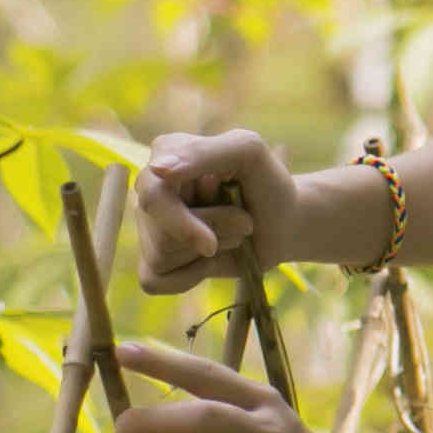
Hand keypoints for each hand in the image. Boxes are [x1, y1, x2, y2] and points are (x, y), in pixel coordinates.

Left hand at [114, 341, 345, 432]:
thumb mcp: (254, 430)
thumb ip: (204, 428)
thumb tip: (142, 432)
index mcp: (261, 401)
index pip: (208, 374)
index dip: (164, 363)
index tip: (125, 351)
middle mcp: (267, 432)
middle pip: (205, 418)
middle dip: (157, 419)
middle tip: (122, 425)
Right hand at [131, 130, 299, 294]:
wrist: (283, 222)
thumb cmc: (267, 182)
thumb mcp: (248, 152)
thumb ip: (204, 153)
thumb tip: (157, 169)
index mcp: (166, 153)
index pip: (152, 195)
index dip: (182, 224)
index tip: (213, 242)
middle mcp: (150, 187)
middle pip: (161, 235)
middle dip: (212, 234)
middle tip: (244, 221)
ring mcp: (149, 223)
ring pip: (160, 257)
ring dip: (210, 251)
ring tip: (233, 232)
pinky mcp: (154, 257)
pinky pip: (154, 280)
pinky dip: (190, 277)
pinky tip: (211, 259)